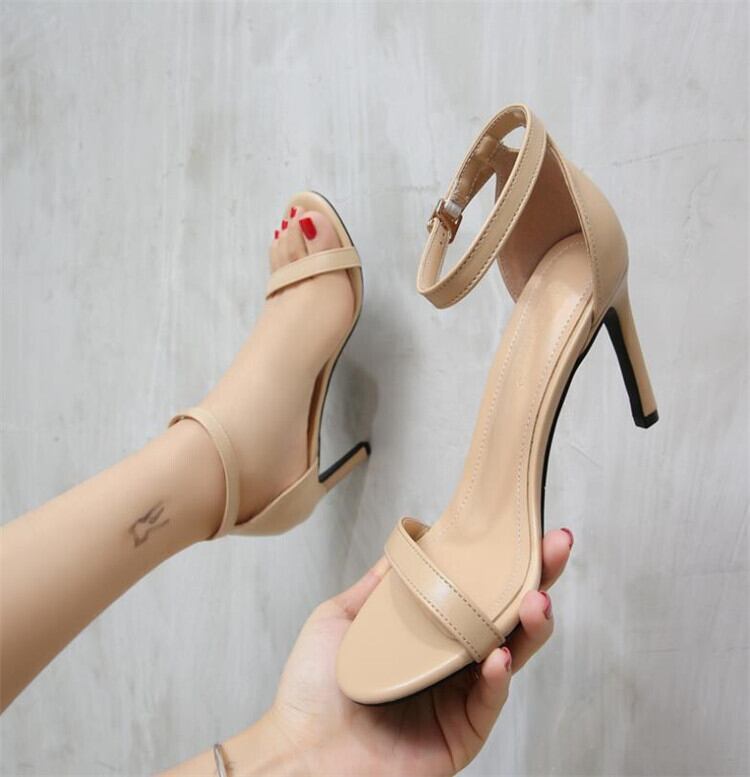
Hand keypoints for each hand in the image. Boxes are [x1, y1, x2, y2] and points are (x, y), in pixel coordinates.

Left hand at [215, 529, 572, 776]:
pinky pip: (488, 699)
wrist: (301, 753)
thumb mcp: (340, 618)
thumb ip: (377, 585)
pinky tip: (497, 655)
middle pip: (503, 615)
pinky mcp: (462, 731)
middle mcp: (448, 660)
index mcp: (424, 632)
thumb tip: (402, 547)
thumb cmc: (313, 690)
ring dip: (529, 624)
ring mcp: (459, 695)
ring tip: (538, 599)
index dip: (496, 561)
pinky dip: (497, 676)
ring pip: (509, 653)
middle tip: (555, 545)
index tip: (517, 527)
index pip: (471, 590)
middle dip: (535, 579)